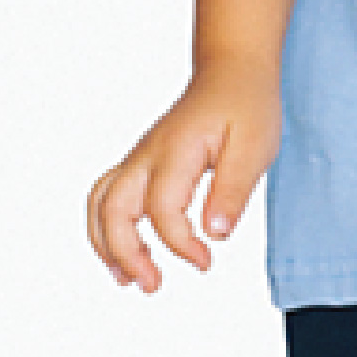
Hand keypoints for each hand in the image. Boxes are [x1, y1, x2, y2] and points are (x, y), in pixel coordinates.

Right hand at [86, 57, 282, 290]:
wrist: (231, 72)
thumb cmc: (246, 106)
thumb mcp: (255, 146)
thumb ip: (233, 190)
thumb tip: (215, 233)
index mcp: (176, 151)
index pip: (163, 209)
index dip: (180, 244)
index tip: (206, 262)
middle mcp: (148, 155)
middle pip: (113, 209)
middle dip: (126, 253)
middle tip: (153, 284)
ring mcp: (139, 158)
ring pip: (101, 203)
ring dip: (107, 244)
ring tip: (128, 278)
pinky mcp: (141, 164)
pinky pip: (109, 197)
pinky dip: (109, 228)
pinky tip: (127, 254)